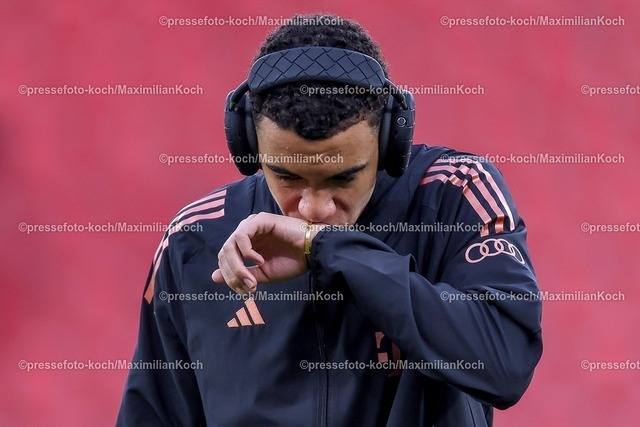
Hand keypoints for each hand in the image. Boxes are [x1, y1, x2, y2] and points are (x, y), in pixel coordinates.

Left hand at [211, 212, 325, 293]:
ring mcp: (252, 225)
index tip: (244, 292)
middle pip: (224, 253)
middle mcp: (246, 233)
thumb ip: (241, 274)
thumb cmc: (292, 262)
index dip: (230, 277)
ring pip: (230, 245)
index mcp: (246, 244)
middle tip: (248, 287)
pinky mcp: (260, 220)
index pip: (225, 259)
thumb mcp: (263, 274)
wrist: (313, 252)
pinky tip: (260, 261)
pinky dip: (247, 252)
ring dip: (237, 266)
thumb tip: (214, 277)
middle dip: (232, 274)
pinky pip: (242, 236)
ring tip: (252, 279)